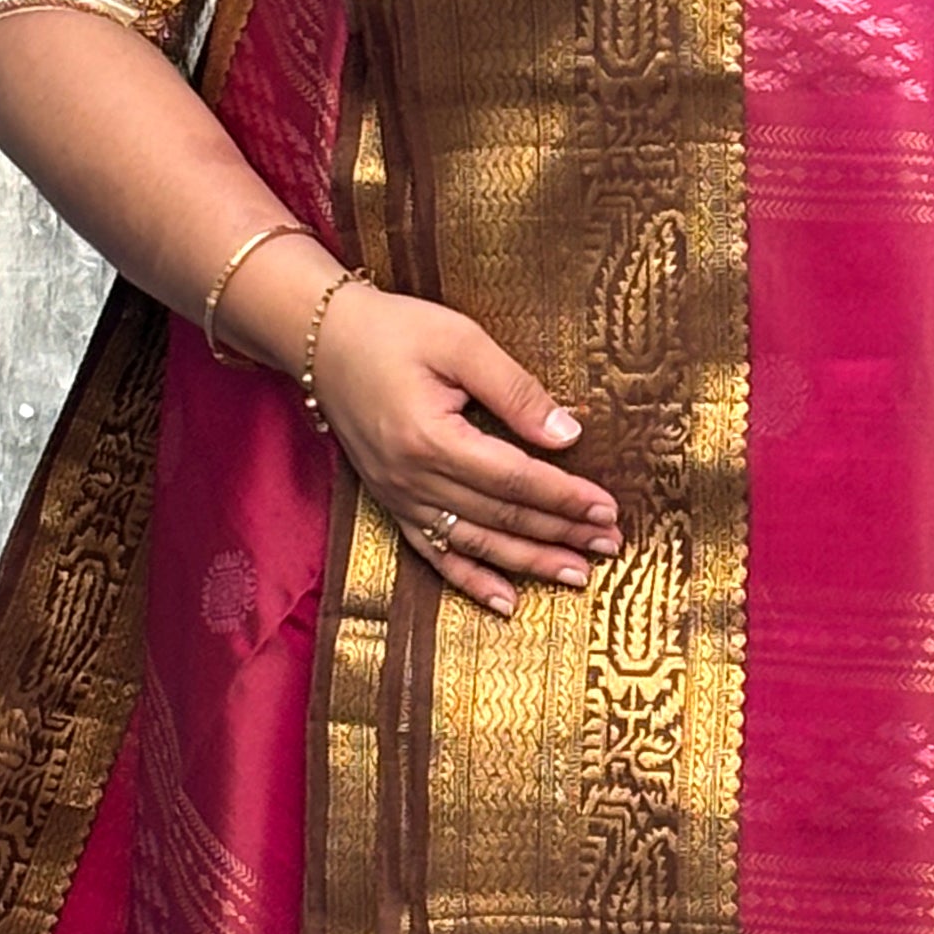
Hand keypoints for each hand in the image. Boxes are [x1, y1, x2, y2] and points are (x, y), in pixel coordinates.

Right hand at [307, 282, 621, 614]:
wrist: (322, 340)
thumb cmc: (394, 330)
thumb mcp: (460, 342)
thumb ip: (515, 391)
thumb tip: (568, 435)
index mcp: (431, 439)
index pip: (514, 480)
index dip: (564, 497)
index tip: (607, 507)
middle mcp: (413, 479)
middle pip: (501, 517)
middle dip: (561, 533)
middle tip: (610, 545)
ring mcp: (399, 497)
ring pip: (476, 543)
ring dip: (530, 563)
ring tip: (578, 574)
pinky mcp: (391, 503)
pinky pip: (435, 553)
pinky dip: (472, 581)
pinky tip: (507, 603)